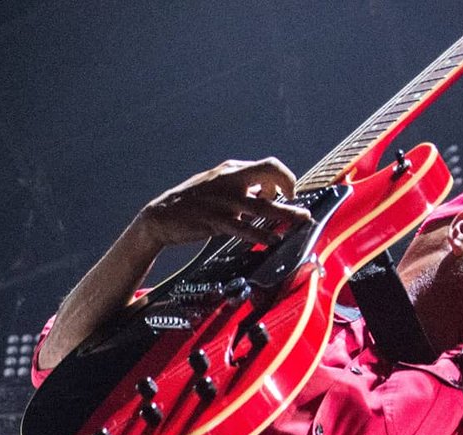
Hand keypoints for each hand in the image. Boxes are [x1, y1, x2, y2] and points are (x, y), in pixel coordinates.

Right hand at [134, 157, 310, 251]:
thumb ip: (240, 189)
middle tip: (299, 205)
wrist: (162, 215)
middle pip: (269, 173)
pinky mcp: (216, 220)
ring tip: (300, 221)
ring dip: (285, 214)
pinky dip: (261, 234)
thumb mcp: (217, 187)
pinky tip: (272, 240)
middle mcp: (230, 180)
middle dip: (290, 186)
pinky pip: (244, 227)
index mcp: (231, 170)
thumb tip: (263, 195)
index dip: (283, 178)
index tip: (289, 193)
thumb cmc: (192, 203)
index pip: (267, 167)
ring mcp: (224, 200)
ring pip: (262, 205)